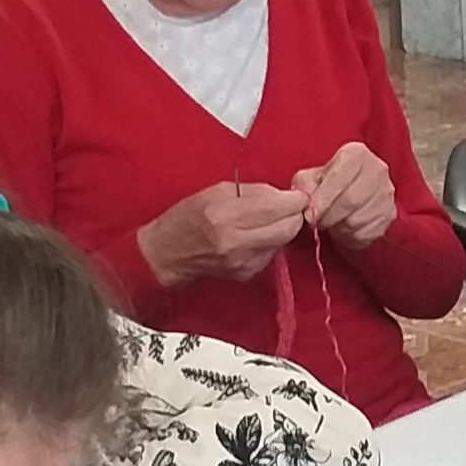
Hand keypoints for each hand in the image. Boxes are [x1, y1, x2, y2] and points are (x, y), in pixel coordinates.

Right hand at [138, 182, 307, 286]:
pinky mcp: (247, 273)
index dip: (295, 200)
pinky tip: (255, 235)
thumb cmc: (187, 218)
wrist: (168, 254)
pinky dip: (271, 241)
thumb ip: (254, 192)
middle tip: (287, 205)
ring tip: (267, 218)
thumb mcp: (217, 192)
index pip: (278, 207)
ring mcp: (244, 262)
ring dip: (282, 228)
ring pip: (284, 241)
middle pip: (289, 227)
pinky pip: (272, 253)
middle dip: (293, 214)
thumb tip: (283, 195)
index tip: (297, 195)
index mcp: (227, 215)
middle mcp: (237, 242)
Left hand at [296, 143, 394, 249]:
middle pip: (350, 200)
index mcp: (356, 153)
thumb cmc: (328, 184)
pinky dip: (351, 236)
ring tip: (332, 223)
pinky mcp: (390, 214)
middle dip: (329, 216)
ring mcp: (387, 192)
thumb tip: (308, 204)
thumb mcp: (310, 178)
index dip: (322, 200)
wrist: (350, 192)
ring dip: (339, 227)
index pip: (338, 178)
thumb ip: (305, 187)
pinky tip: (345, 228)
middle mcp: (377, 169)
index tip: (309, 214)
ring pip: (358, 219)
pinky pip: (367, 232)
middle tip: (318, 223)